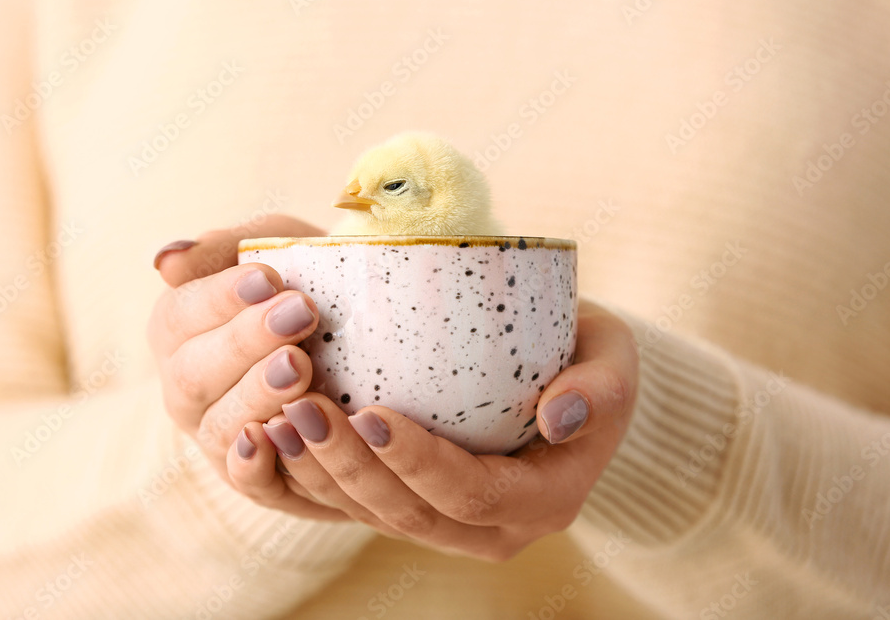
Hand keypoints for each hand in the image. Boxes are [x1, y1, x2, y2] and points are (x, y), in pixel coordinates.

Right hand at [147, 215, 351, 520]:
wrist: (368, 333)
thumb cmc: (310, 282)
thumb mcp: (275, 248)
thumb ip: (224, 248)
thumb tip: (165, 260)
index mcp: (180, 330)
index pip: (180, 315)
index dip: (220, 298)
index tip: (270, 278)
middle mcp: (187, 389)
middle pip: (195, 373)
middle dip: (246, 343)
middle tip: (300, 314)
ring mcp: (217, 437)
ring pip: (220, 425)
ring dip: (257, 396)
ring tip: (301, 366)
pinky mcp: (258, 479)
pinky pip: (246, 481)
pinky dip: (254, 464)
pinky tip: (272, 437)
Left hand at [225, 300, 637, 559]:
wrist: (572, 387)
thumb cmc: (591, 362)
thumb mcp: (616, 362)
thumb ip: (600, 388)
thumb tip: (558, 416)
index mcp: (543, 499)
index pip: (470, 491)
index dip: (416, 460)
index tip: (369, 409)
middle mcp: (492, 527)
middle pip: (407, 513)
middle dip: (348, 466)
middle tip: (299, 406)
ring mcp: (450, 523)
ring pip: (372, 516)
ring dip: (318, 474)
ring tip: (274, 418)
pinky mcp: (416, 505)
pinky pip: (358, 504)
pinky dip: (313, 475)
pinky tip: (274, 432)